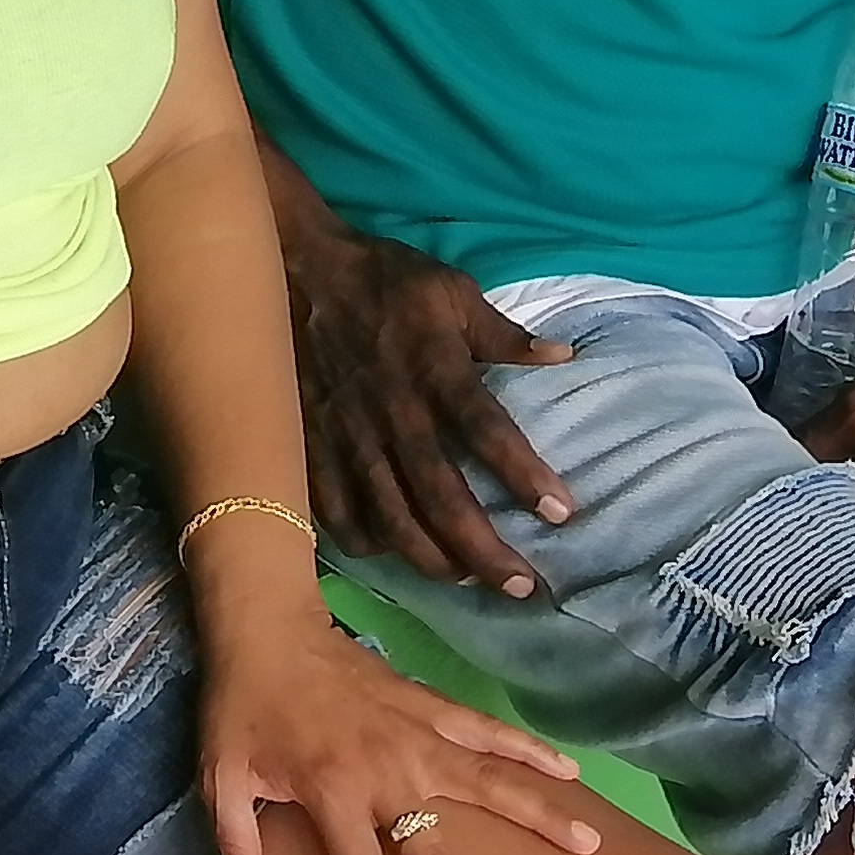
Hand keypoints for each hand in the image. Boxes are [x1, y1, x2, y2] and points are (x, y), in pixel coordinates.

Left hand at [192, 596, 598, 854]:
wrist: (266, 628)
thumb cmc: (242, 710)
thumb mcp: (220, 778)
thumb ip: (237, 850)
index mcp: (332, 792)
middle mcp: (384, 769)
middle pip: (432, 850)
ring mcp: (415, 735)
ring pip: (486, 781)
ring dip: (536, 813)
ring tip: (587, 845)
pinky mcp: (428, 706)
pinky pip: (485, 730)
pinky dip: (527, 748)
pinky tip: (569, 771)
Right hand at [271, 182, 573, 593]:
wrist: (291, 268)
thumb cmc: (382, 281)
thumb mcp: (451, 290)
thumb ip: (503, 334)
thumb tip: (563, 357)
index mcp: (433, 368)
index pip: (485, 430)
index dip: (523, 475)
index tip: (561, 513)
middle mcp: (392, 411)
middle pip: (440, 495)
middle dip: (482, 549)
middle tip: (522, 586)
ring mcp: (346, 434)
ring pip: (389, 515)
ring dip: (431, 558)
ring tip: (466, 582)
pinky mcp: (310, 444)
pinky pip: (335, 509)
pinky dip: (363, 541)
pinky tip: (389, 554)